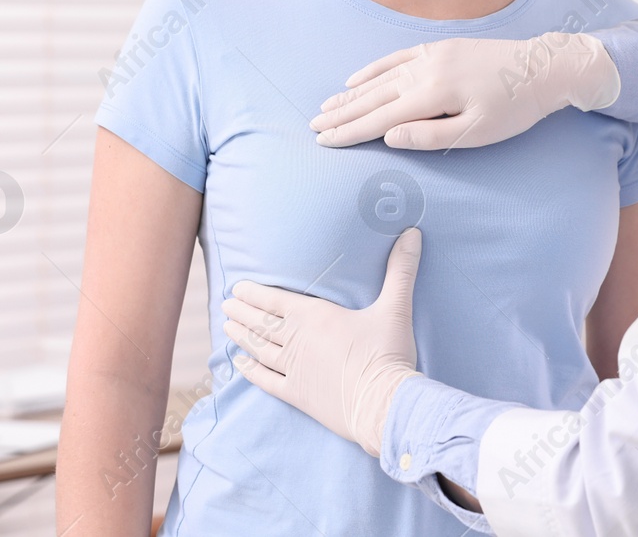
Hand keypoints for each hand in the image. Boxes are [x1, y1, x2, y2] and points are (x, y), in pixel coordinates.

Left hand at [222, 227, 422, 456]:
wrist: (383, 404)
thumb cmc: (387, 354)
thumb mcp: (396, 307)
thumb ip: (401, 270)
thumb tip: (413, 233)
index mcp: (315, 317)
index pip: (275, 301)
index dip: (254, 293)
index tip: (236, 288)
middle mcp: (297, 341)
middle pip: (262, 324)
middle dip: (242, 313)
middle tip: (225, 306)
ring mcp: (294, 370)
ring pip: (259, 350)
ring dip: (242, 338)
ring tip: (227, 329)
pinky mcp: (297, 395)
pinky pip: (267, 382)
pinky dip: (251, 373)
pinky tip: (241, 366)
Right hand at [311, 33, 620, 149]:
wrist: (544, 67)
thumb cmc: (515, 107)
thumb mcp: (477, 132)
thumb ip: (430, 136)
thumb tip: (389, 136)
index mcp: (433, 93)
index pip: (380, 118)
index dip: (350, 131)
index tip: (324, 141)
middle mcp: (426, 69)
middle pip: (374, 97)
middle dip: (342, 114)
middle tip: (313, 127)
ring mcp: (432, 55)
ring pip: (381, 77)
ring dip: (351, 94)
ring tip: (326, 107)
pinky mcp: (441, 47)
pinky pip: (398, 58)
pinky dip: (374, 69)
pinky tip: (357, 79)